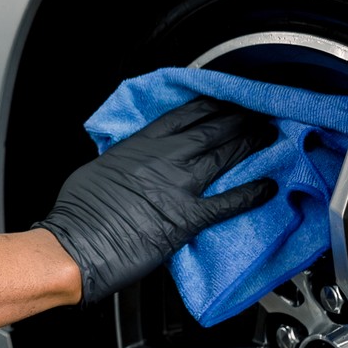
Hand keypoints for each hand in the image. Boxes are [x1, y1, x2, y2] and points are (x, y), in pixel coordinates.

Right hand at [34, 98, 277, 304]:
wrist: (79, 245)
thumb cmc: (79, 213)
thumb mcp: (100, 169)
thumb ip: (126, 159)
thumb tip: (134, 162)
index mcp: (140, 145)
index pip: (184, 116)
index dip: (210, 106)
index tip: (225, 101)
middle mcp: (164, 159)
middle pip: (211, 130)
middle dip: (238, 120)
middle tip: (257, 115)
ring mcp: (178, 187)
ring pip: (224, 156)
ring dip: (250, 145)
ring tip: (268, 137)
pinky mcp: (188, 218)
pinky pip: (228, 202)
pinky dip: (251, 193)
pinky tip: (268, 187)